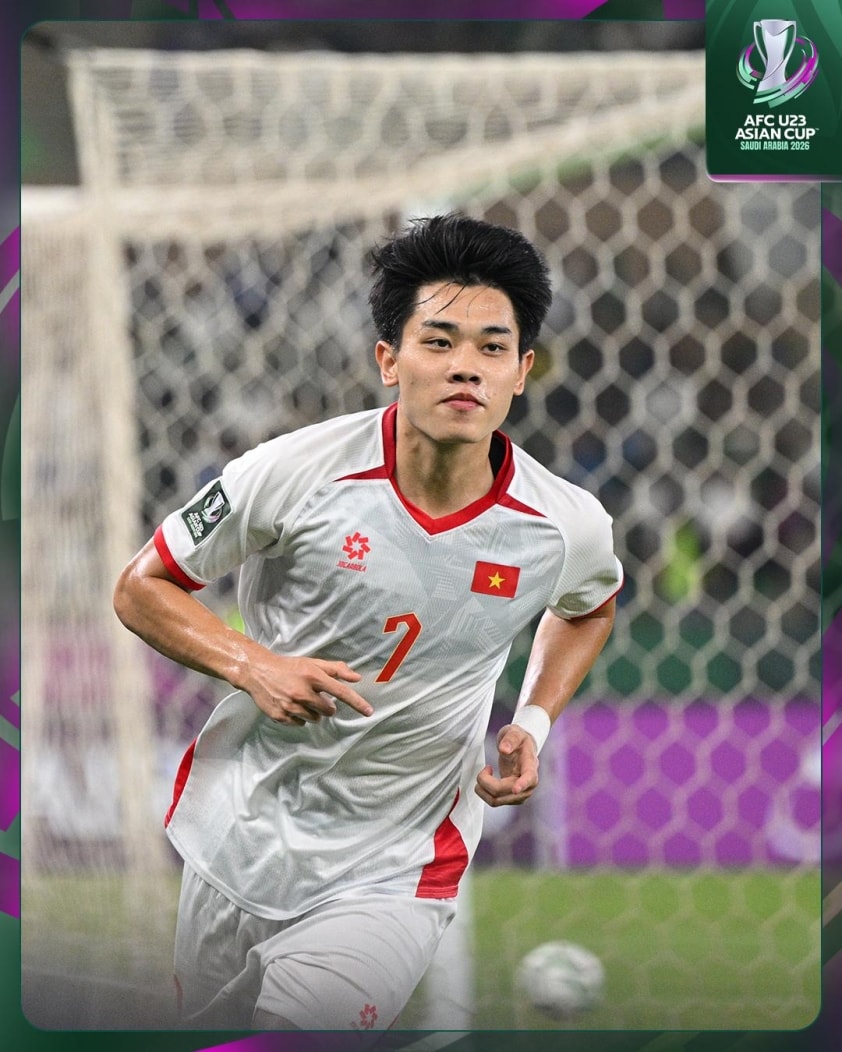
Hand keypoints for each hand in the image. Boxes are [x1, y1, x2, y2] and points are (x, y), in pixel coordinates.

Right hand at [242, 653, 372, 725]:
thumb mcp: (312, 663)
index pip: (341, 692)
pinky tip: (290, 705)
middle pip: (329, 710)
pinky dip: (299, 717)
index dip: (357, 702)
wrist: (258, 672)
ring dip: (312, 712)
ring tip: (300, 699)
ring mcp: (291, 706)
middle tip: (314, 696)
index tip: (369, 712)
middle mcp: (303, 692)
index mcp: (313, 676)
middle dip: (326, 705)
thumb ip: (335, 669)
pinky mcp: (281, 716)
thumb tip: (356, 678)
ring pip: (315, 719)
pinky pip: (300, 724)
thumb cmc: (289, 667)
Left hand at [474, 723, 539, 806]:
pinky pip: (494, 802)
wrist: (522, 748)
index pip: (529, 777)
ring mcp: (521, 794)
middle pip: (504, 791)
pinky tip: (487, 779)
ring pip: (497, 800)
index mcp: (531, 765)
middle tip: (486, 767)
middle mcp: (529, 784)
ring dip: (483, 789)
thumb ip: (510, 739)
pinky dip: (484, 792)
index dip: (522, 784)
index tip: (515, 789)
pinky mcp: (512, 799)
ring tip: (485, 772)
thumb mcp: (515, 732)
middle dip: (487, 781)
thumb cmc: (519, 739)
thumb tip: (504, 749)